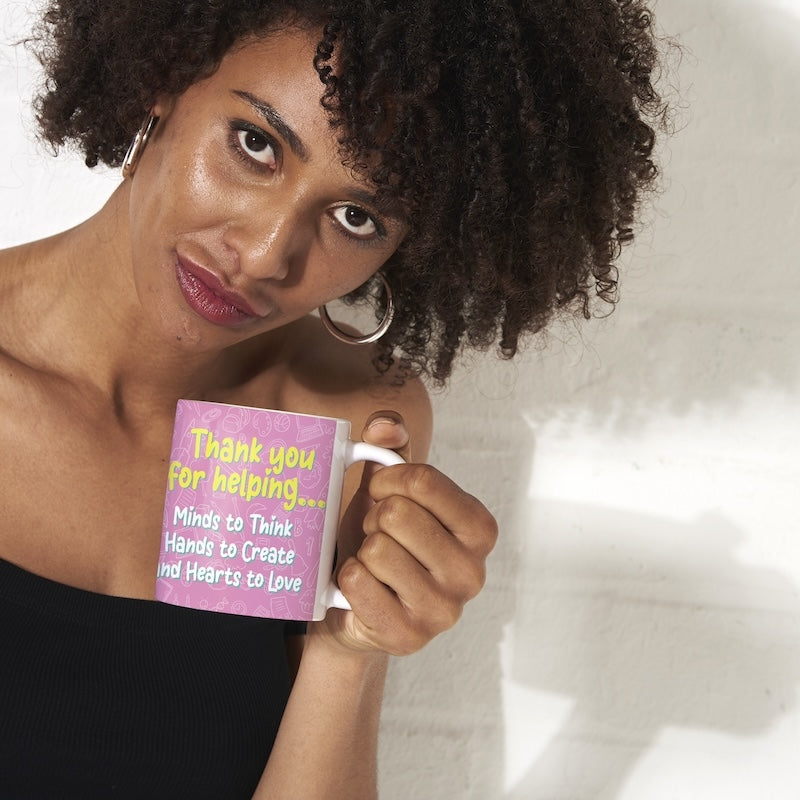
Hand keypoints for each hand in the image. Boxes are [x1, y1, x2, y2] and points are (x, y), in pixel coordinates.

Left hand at [313, 411, 497, 655]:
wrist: (356, 605)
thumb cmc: (382, 539)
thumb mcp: (390, 490)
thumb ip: (392, 449)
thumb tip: (384, 427)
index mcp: (479, 529)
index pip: (422, 480)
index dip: (388, 479)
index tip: (381, 492)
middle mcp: (472, 573)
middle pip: (397, 515)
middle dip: (375, 519)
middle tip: (379, 535)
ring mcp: (444, 611)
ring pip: (376, 550)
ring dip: (363, 551)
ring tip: (373, 563)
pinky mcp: (408, 637)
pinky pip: (357, 584)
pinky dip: (348, 579)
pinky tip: (362, 589)